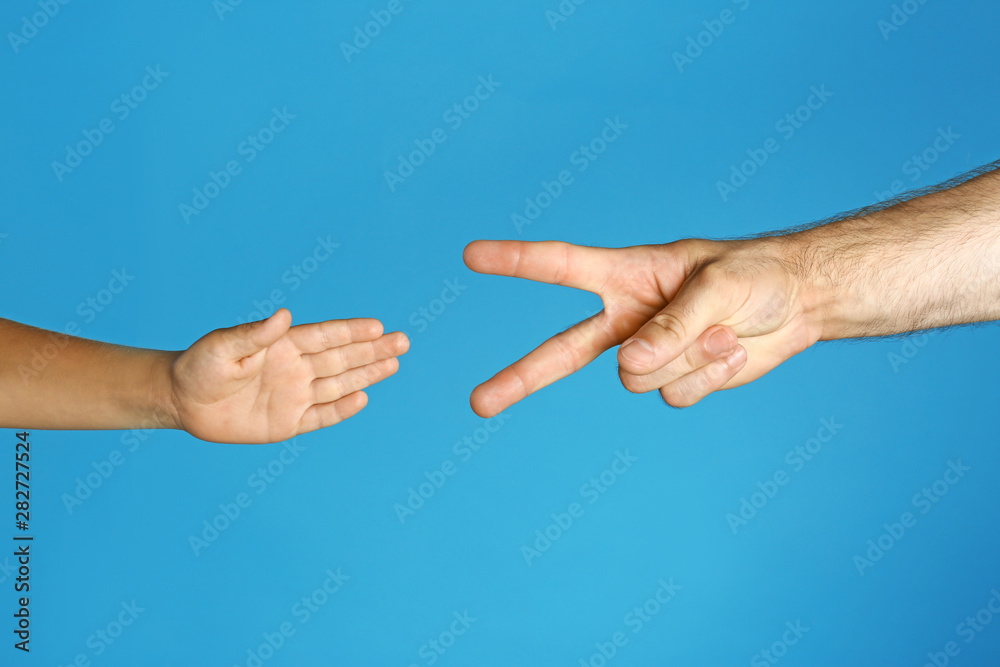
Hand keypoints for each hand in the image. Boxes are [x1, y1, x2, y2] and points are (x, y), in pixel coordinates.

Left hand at [167, 309, 408, 442]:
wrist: (182, 402)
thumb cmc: (199, 366)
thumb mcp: (222, 346)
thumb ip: (254, 334)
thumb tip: (283, 315)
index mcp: (283, 346)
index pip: (326, 337)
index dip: (352, 332)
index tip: (378, 326)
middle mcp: (295, 368)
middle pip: (342, 358)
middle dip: (373, 350)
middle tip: (403, 341)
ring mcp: (294, 395)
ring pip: (339, 383)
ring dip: (367, 374)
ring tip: (394, 363)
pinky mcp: (287, 422)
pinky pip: (321, 416)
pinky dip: (342, 409)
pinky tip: (362, 397)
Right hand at [463, 237, 820, 416]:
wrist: (800, 303)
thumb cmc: (756, 274)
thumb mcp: (717, 287)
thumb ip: (671, 326)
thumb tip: (627, 368)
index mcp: (626, 275)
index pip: (560, 267)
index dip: (515, 261)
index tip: (471, 256)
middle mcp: (628, 318)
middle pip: (561, 353)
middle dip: (520, 378)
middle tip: (478, 403)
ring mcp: (650, 354)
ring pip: (638, 380)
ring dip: (687, 360)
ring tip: (723, 330)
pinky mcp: (677, 381)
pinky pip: (675, 398)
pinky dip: (708, 378)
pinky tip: (731, 352)